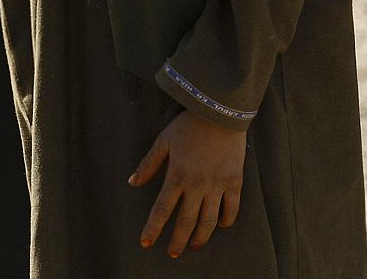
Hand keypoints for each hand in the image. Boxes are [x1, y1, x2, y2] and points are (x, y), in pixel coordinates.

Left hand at [129, 110, 245, 257]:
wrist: (220, 113)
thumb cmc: (188, 125)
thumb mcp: (164, 141)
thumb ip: (149, 164)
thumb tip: (132, 182)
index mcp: (177, 175)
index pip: (162, 209)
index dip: (153, 228)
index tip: (146, 242)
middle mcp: (197, 184)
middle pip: (186, 221)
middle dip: (177, 240)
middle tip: (171, 253)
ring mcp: (218, 185)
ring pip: (209, 220)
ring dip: (201, 237)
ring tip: (194, 246)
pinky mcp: (234, 182)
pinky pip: (231, 208)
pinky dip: (225, 221)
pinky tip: (219, 226)